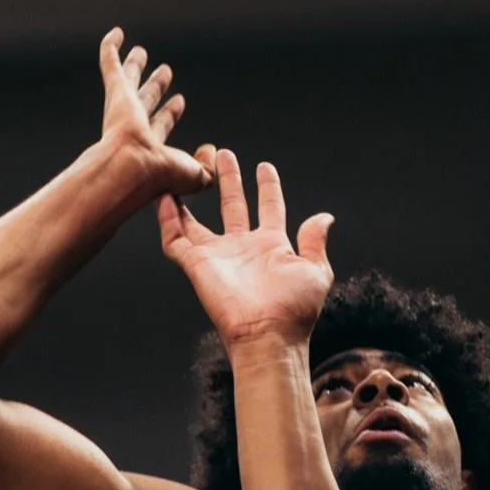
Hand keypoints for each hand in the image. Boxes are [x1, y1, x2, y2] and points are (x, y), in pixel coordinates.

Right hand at [98, 28, 212, 198]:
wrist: (131, 168)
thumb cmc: (159, 176)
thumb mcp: (193, 175)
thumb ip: (205, 166)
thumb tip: (209, 149)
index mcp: (149, 146)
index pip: (161, 124)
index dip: (170, 113)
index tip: (179, 102)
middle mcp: (133, 126)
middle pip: (145, 100)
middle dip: (155, 86)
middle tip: (165, 72)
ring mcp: (122, 107)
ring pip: (128, 80)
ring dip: (135, 66)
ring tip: (140, 51)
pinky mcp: (115, 92)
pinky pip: (111, 63)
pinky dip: (111, 48)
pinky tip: (117, 34)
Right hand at [158, 152, 332, 349]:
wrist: (267, 335)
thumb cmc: (294, 310)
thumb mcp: (315, 271)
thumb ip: (314, 242)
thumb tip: (325, 218)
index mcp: (272, 246)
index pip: (269, 207)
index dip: (267, 187)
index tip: (265, 167)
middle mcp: (243, 247)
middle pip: (233, 205)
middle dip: (229, 179)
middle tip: (222, 154)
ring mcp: (218, 255)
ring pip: (199, 220)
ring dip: (193, 196)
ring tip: (187, 169)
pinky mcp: (197, 265)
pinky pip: (176, 238)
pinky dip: (168, 219)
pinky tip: (164, 198)